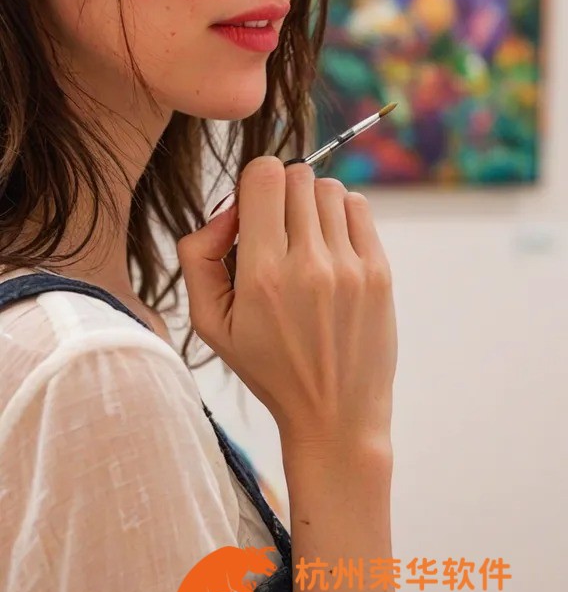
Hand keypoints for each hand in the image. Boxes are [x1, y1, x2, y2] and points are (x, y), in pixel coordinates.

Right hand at [177, 157, 396, 447]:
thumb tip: (225, 211)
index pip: (263, 176)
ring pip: (329, 188)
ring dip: (312, 203)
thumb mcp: (210, 324)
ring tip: (305, 241)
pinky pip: (358, 206)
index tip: (252, 211)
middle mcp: (308, 265)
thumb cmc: (268, 369)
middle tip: (277, 230)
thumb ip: (198, 256)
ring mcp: (349, 267)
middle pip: (296, 175)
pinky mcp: (379, 271)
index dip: (253, 183)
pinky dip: (341, 214)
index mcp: (261, 275)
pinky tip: (331, 247)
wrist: (335, 416)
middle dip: (281, 193)